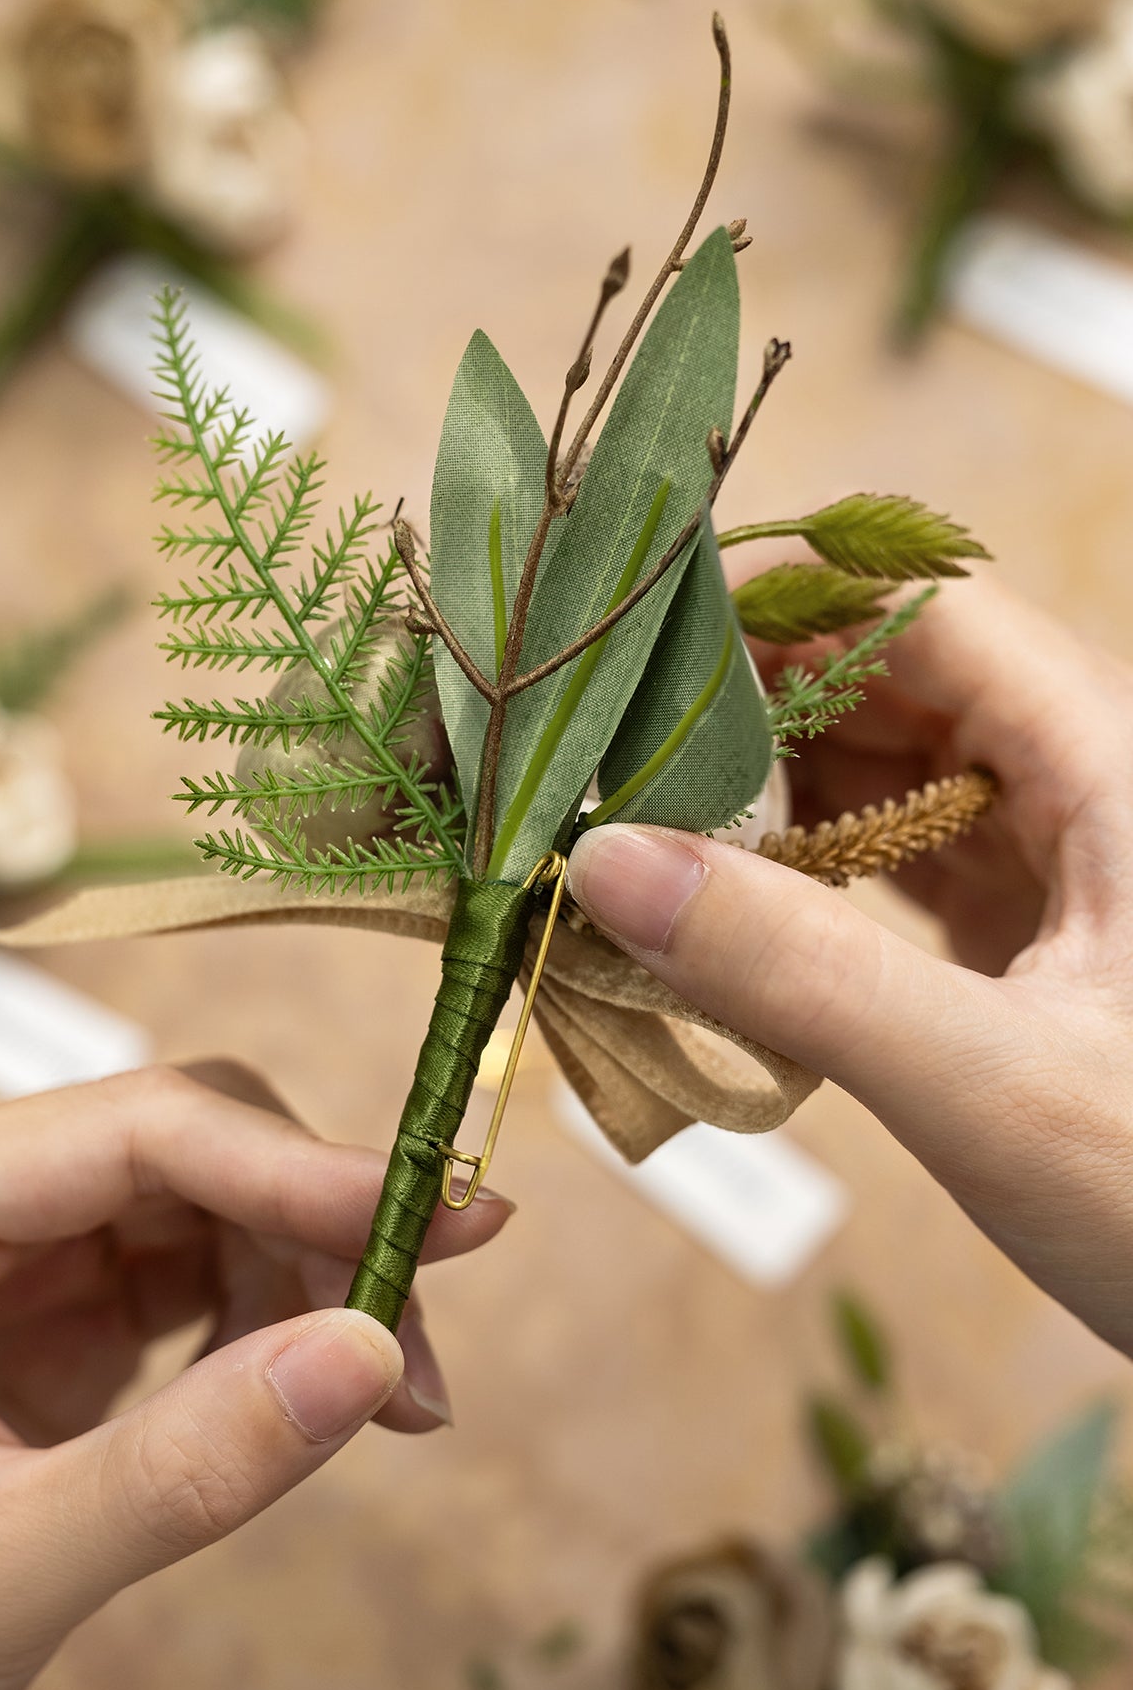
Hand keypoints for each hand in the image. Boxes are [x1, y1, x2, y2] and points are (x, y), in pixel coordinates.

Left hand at [0, 1061, 510, 1689]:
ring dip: (322, 1286)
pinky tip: (318, 1396)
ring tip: (398, 1397)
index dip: (296, 1165)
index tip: (440, 1213)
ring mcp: (21, 1263)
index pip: (136, 1130)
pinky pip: (205, 1281)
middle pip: (195, 1152)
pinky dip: (283, 1330)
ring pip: (218, 1208)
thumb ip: (181, 1466)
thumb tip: (373, 1357)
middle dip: (326, 1233)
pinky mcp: (63, 1322)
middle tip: (424, 1343)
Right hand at [568, 577, 1132, 1355]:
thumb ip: (801, 976)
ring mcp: (1079, 872)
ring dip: (785, 803)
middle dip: (762, 711)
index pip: (934, 611)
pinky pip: (919, 868)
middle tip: (615, 762)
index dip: (789, 602)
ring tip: (655, 839)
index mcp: (1123, 770)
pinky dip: (826, 884)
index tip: (644, 643)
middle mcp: (1103, 792)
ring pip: (906, 778)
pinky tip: (746, 919)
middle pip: (909, 685)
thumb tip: (608, 864)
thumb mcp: (995, 1088)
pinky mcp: (1052, 948)